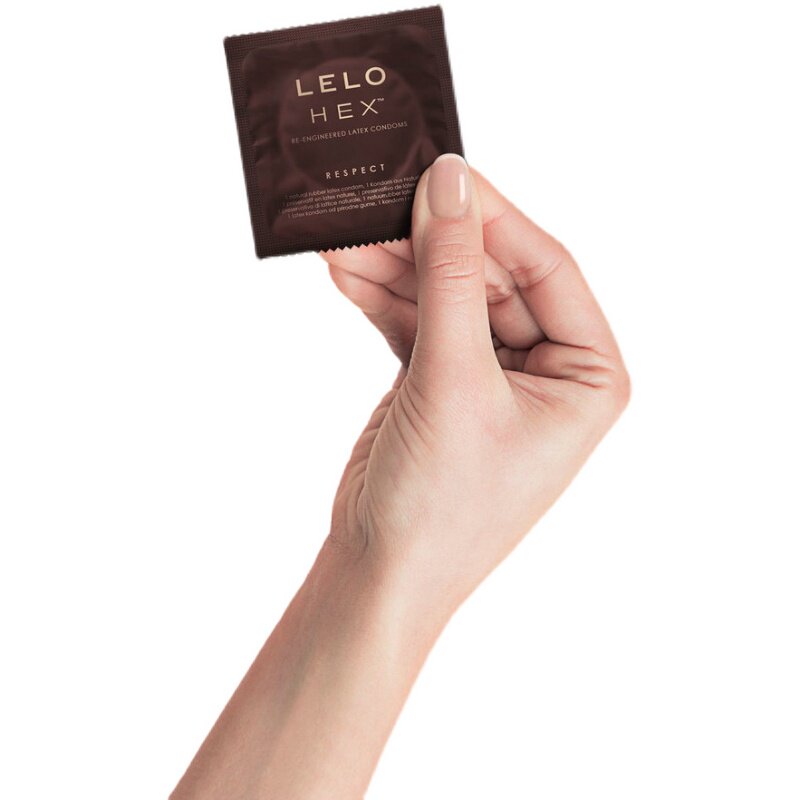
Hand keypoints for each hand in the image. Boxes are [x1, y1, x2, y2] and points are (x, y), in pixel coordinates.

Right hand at [320, 155, 629, 611]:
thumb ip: (450, 276)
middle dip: (430, 242)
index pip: (546, 268)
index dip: (494, 219)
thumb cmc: (441, 502)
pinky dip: (383, 298)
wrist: (382, 573)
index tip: (441, 171)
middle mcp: (548, 368)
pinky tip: (346, 272)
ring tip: (345, 237)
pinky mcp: (442, 379)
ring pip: (446, 294)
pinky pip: (417, 320)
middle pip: (489, 275)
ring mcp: (491, 372)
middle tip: (378, 200)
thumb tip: (450, 182)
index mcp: (588, 374)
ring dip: (396, 266)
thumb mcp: (453, 379)